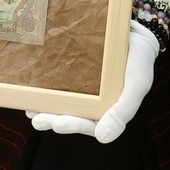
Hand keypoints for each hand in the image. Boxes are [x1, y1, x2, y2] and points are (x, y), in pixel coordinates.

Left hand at [28, 23, 158, 142]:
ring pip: (61, 102)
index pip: (89, 124)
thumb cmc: (139, 61)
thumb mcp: (136, 85)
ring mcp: (82, 87)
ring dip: (45, 109)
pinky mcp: (72, 71)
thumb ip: (123, 111)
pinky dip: (44, 89)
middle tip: (38, 121)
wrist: (136, 30)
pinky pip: (57, 82)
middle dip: (53, 120)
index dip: (74, 125)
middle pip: (71, 115)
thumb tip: (102, 139)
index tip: (59, 123)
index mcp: (107, 111)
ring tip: (31, 111)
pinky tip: (30, 91)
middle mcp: (92, 102)